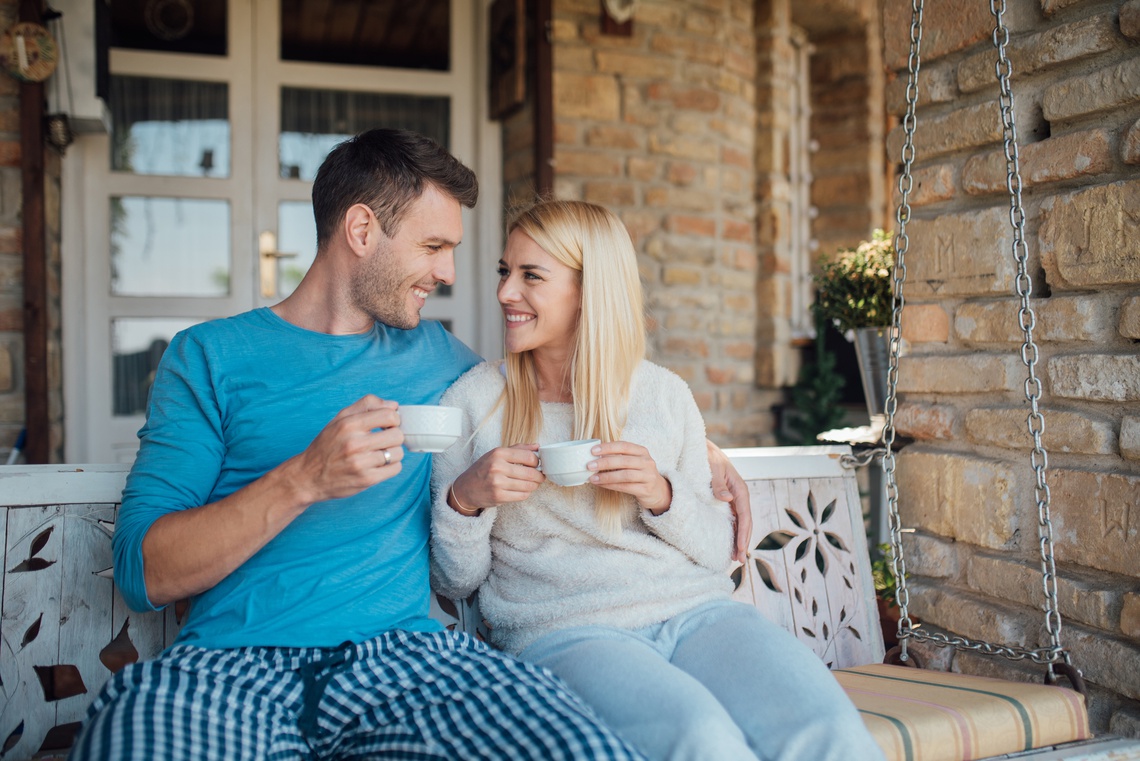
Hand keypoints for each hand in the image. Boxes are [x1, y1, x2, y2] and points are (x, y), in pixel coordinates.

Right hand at [289, 395, 404, 502]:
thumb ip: (367, 405)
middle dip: (394, 437)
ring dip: (393, 453)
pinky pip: (395, 469)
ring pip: (398, 453)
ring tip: (380, 454)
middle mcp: (355, 443)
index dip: (393, 420)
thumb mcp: (340, 419)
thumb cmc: (326, 446)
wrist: (308, 477)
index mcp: (349, 424)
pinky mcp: (366, 480)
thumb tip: (394, 405)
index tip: (387, 425)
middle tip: (383, 441)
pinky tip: (378, 465)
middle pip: (397, 435)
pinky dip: (391, 467)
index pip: (390, 415)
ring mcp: (361, 463)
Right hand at [452, 444, 543, 510]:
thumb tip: (537, 446)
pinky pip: (522, 496)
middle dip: (539, 476)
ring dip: (534, 485)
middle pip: (530, 473)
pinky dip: (526, 493)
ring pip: (528, 485)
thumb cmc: (483, 469)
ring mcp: (497, 482)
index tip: (537, 465)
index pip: (528, 456)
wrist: (465, 489)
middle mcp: (497, 466)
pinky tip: (523, 490)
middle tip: (540, 477)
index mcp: (498, 453)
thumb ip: (517, 449)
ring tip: (532, 484)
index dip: (537, 462)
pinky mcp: (499, 496)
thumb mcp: (496, 454)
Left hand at [588, 441, 671, 513]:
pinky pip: (626, 487)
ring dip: (607, 476)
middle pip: (624, 460)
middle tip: (589, 465)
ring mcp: (648, 476)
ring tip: (593, 478)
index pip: (624, 446)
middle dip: (605, 462)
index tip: (593, 450)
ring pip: (625, 475)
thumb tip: (594, 456)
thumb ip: (619, 457)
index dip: (608, 447)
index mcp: (642, 451)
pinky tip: (601, 485)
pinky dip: (611, 485)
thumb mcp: (634, 461)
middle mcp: (646, 462)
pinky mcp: (646, 489)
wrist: (658, 491)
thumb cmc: (640, 473)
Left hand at [708, 439, 750, 562]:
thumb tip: (727, 498)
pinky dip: (732, 531)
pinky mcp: (725, 499)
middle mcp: (738, 495)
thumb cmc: (708, 455)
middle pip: (744, 522)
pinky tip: (728, 542)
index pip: (744, 516)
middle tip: (738, 560)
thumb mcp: (714, 467)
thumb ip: (719, 483)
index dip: (743, 534)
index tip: (740, 549)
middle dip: (743, 541)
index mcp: (739, 488)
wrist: (702, 446)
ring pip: (739, 522)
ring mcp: (732, 498)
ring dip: (738, 539)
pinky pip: (731, 518)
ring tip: (735, 557)